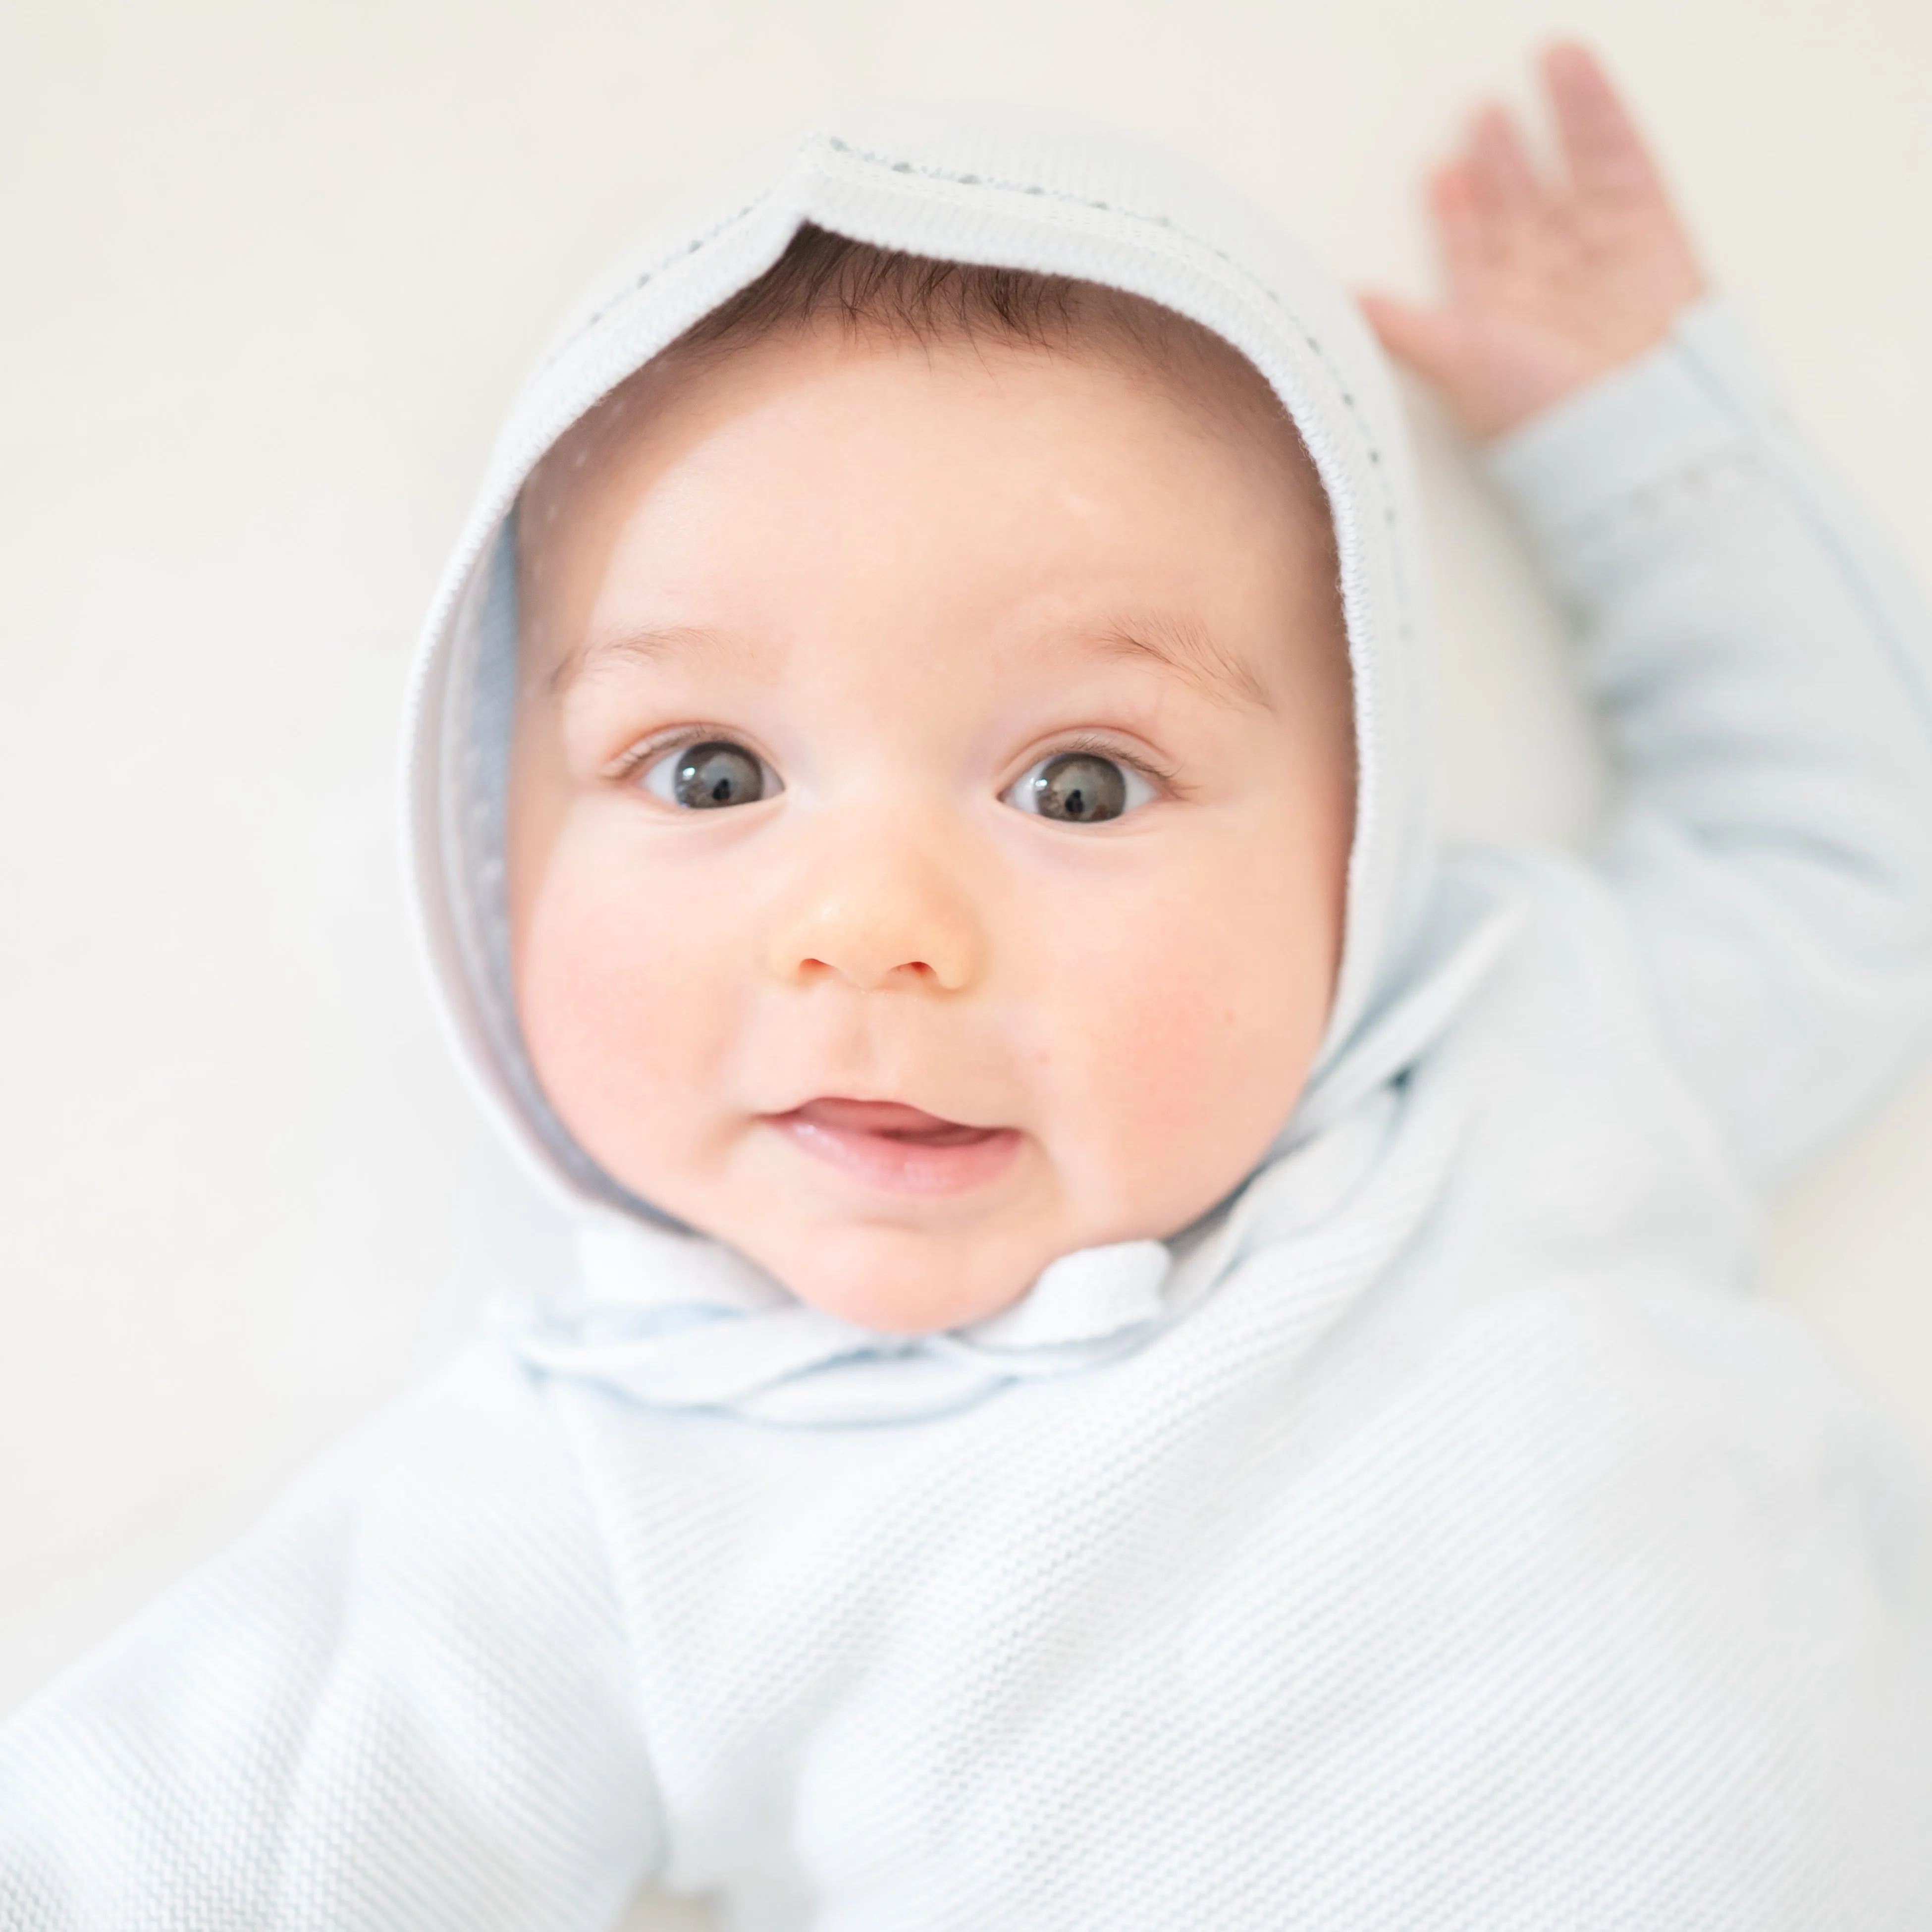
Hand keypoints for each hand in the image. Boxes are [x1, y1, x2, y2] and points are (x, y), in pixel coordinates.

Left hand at [1361, 43, 1705, 440]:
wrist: (1634, 430)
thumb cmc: (1541, 415)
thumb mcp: (1456, 363)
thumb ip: (1399, 329)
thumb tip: (1341, 307)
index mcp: (1495, 316)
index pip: (1469, 251)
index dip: (1455, 213)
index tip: (1437, 170)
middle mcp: (1546, 283)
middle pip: (1518, 206)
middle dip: (1498, 161)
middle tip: (1477, 113)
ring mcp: (1599, 255)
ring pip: (1570, 172)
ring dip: (1552, 121)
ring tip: (1538, 65)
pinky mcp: (1650, 231)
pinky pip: (1623, 158)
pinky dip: (1602, 112)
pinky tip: (1576, 70)